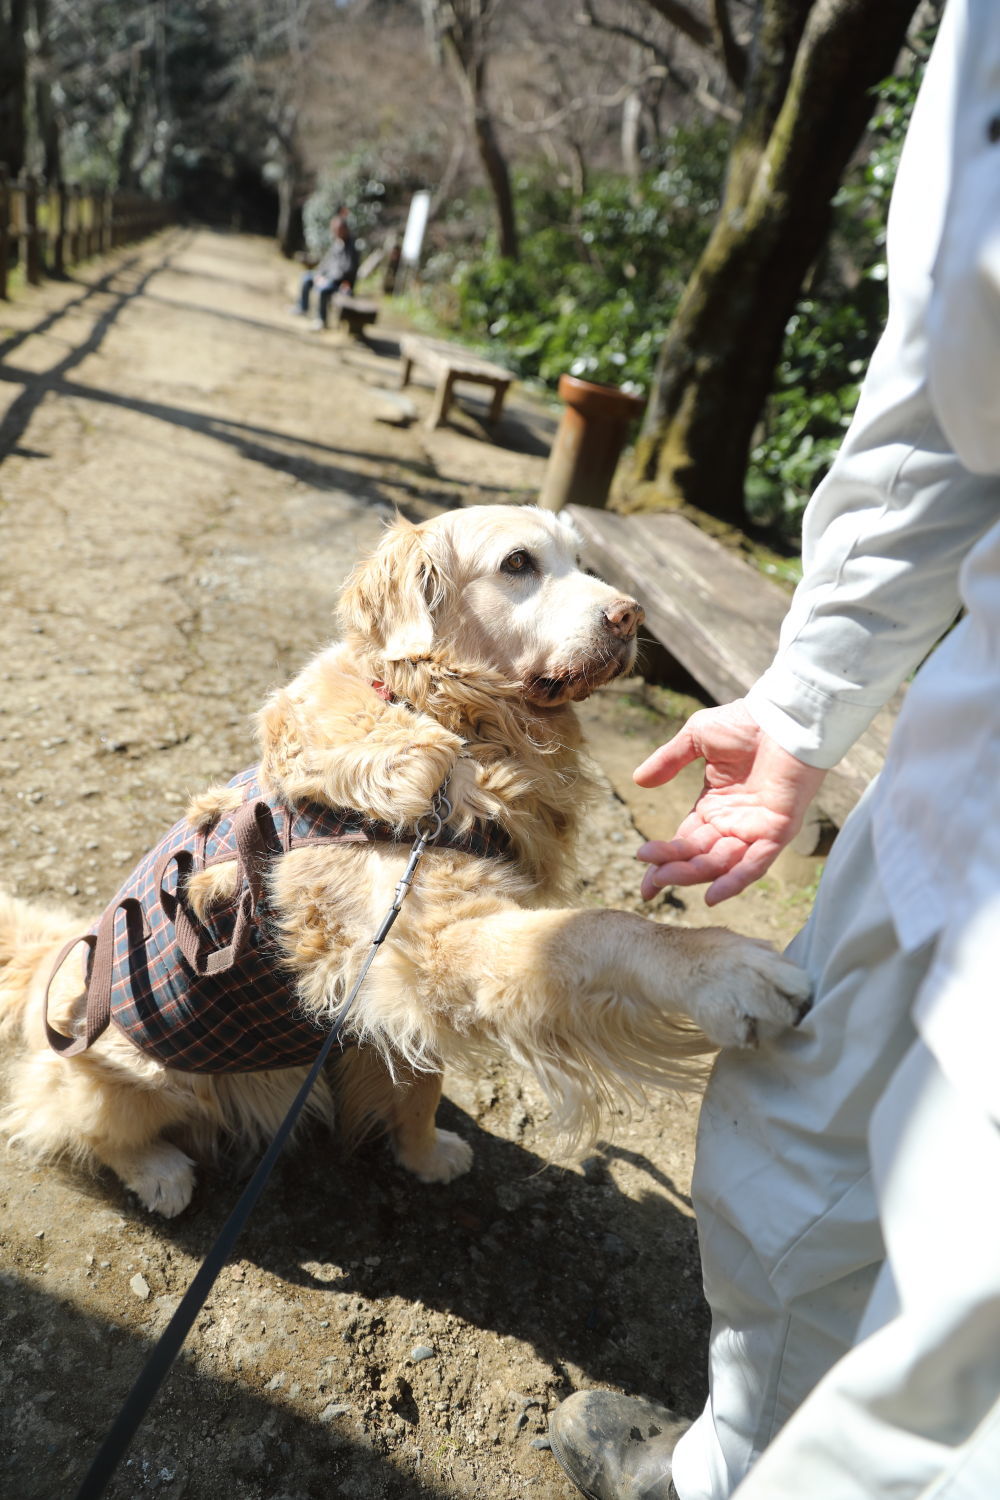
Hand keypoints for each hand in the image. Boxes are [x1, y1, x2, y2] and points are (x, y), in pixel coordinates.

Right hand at [633, 700, 827, 905]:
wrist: (784, 716)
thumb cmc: (746, 722)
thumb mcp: (697, 738)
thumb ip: (669, 761)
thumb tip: (638, 781)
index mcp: (714, 806)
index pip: (684, 841)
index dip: (662, 856)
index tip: (640, 865)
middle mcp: (733, 823)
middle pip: (698, 857)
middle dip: (673, 869)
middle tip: (651, 877)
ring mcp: (755, 829)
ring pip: (720, 864)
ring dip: (694, 874)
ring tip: (666, 877)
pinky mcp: (778, 830)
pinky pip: (756, 864)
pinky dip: (735, 881)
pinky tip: (712, 896)